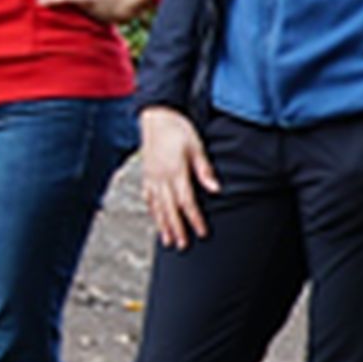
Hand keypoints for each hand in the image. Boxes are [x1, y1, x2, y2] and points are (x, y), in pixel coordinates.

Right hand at [140, 106, 218, 250]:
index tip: (202, 233)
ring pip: (157, 206)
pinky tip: (155, 218)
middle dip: (177, 229)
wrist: (156, 115)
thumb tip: (215, 189)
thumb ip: (204, 169)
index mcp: (175, 171)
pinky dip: (152, 210)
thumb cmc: (178, 128)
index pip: (186, 202)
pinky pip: (148, 197)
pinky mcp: (146, 174)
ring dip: (163, 225)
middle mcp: (161, 178)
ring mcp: (151, 177)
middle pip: (170, 209)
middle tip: (183, 246)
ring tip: (168, 241)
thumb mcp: (196, 146)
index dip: (194, 220)